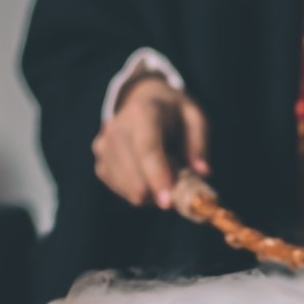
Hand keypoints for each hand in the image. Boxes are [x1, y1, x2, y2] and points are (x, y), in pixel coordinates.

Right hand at [92, 76, 208, 208]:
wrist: (143, 101)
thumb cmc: (174, 113)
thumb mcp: (194, 117)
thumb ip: (199, 144)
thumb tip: (203, 172)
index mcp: (143, 112)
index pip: (147, 149)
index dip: (157, 177)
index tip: (167, 203)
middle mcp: (117, 128)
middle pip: (134, 174)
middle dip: (158, 191)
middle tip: (180, 189)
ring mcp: (103, 147)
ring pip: (127, 188)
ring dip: (151, 193)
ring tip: (165, 174)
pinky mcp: (100, 163)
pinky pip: (120, 190)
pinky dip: (139, 192)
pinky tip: (149, 177)